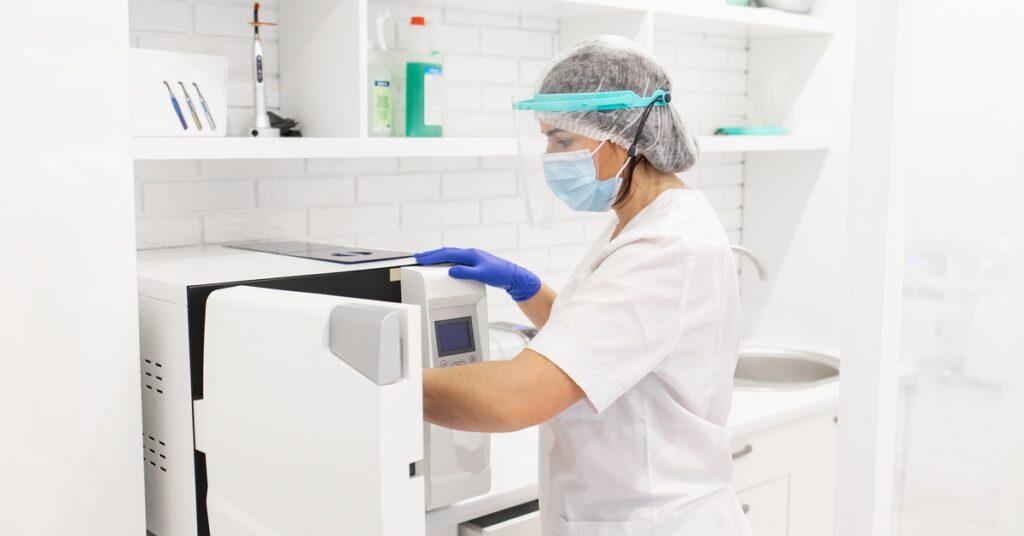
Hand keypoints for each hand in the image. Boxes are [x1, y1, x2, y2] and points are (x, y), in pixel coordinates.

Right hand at [414, 247, 540, 301]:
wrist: (512, 276)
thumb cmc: (499, 274)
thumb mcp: (482, 274)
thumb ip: (466, 272)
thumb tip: (451, 270)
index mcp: (470, 254)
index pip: (447, 254)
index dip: (432, 256)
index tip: (420, 258)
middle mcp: (470, 254)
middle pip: (446, 252)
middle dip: (431, 255)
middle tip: (418, 258)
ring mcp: (472, 257)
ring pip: (450, 255)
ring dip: (438, 257)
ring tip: (427, 260)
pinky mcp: (474, 263)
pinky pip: (455, 259)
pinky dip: (446, 260)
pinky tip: (444, 265)